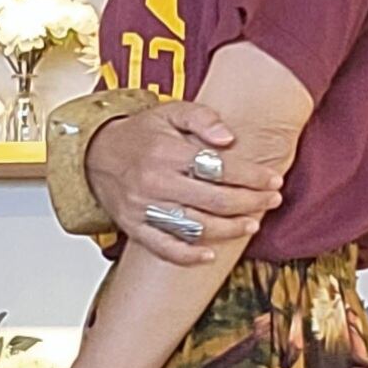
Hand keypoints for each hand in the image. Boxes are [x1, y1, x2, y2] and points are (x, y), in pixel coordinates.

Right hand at [87, 100, 284, 264]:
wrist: (94, 156)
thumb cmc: (140, 134)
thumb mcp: (168, 111)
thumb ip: (201, 117)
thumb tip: (229, 138)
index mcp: (167, 151)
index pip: (219, 167)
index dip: (252, 176)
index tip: (274, 180)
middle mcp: (156, 181)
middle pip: (214, 200)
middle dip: (250, 202)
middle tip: (272, 201)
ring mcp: (145, 208)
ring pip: (195, 227)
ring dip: (228, 230)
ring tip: (252, 224)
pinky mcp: (135, 228)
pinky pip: (165, 248)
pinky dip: (189, 256)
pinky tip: (212, 255)